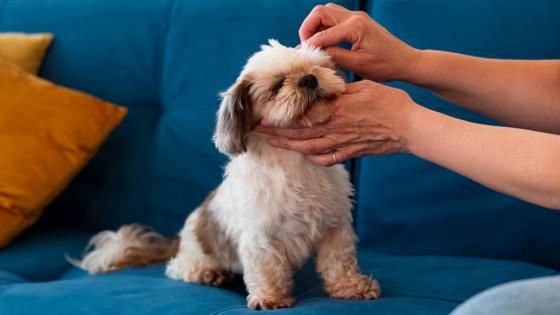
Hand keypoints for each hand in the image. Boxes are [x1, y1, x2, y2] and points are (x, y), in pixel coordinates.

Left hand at [255, 81, 417, 165]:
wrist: (410, 128)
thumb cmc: (390, 103)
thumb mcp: (364, 87)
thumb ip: (340, 90)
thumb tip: (322, 87)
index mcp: (335, 110)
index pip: (300, 115)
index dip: (279, 117)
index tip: (262, 115)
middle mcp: (334, 128)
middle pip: (298, 133)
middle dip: (275, 132)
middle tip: (256, 131)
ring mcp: (342, 143)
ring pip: (308, 147)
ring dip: (287, 145)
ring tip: (271, 142)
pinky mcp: (351, 153)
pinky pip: (327, 159)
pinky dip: (313, 158)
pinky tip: (305, 155)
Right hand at [300, 3, 419, 81]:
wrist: (405, 61)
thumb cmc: (385, 66)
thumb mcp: (357, 65)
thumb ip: (334, 56)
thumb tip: (314, 53)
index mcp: (355, 27)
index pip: (323, 34)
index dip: (309, 45)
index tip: (301, 56)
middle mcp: (355, 17)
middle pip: (320, 12)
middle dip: (308, 28)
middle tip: (306, 46)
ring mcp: (357, 17)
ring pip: (326, 12)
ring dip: (315, 26)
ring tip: (313, 45)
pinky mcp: (358, 21)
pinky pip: (334, 17)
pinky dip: (324, 27)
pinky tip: (324, 43)